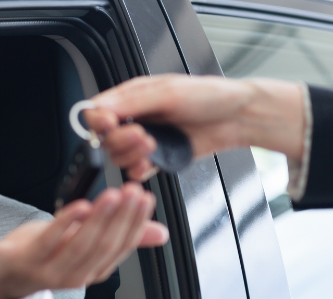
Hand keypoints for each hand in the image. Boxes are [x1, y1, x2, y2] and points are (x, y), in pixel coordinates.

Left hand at [0, 183, 168, 298]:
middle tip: (132, 191)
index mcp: (94, 270)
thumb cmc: (42, 255)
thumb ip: (119, 236)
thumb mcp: (84, 241)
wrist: (1, 275)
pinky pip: (50, 242)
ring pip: (82, 246)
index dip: (136, 222)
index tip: (144, 197)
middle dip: (122, 217)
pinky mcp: (28, 262)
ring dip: (101, 219)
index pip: (122, 247)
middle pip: (105, 246)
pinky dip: (66, 224)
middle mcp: (77, 275)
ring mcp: (51, 272)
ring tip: (112, 195)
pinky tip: (80, 206)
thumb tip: (160, 232)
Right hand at [83, 75, 305, 180]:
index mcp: (131, 97)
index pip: (96, 111)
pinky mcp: (157, 158)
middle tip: (143, 135)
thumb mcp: (168, 92)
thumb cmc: (208, 96)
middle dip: (122, 140)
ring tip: (154, 146)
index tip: (111, 124)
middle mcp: (135, 118)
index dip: (98, 122)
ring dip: (132, 155)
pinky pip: (136, 172)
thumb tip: (100, 108)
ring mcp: (146, 140)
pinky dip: (141, 171)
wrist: (236, 118)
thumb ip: (132, 102)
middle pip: (105, 139)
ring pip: (118, 157)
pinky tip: (153, 163)